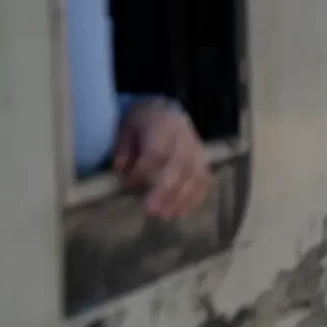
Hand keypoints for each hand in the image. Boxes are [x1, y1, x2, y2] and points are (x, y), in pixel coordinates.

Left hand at [112, 101, 210, 218]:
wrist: (164, 111)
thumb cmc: (142, 123)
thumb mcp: (126, 128)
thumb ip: (123, 149)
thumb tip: (122, 171)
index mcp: (163, 125)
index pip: (156, 151)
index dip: (143, 170)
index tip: (127, 184)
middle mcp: (184, 137)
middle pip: (179, 165)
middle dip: (166, 190)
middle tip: (152, 210)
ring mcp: (197, 149)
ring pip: (195, 174)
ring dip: (182, 197)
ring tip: (166, 215)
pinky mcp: (203, 160)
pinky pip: (204, 179)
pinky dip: (195, 197)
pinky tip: (181, 212)